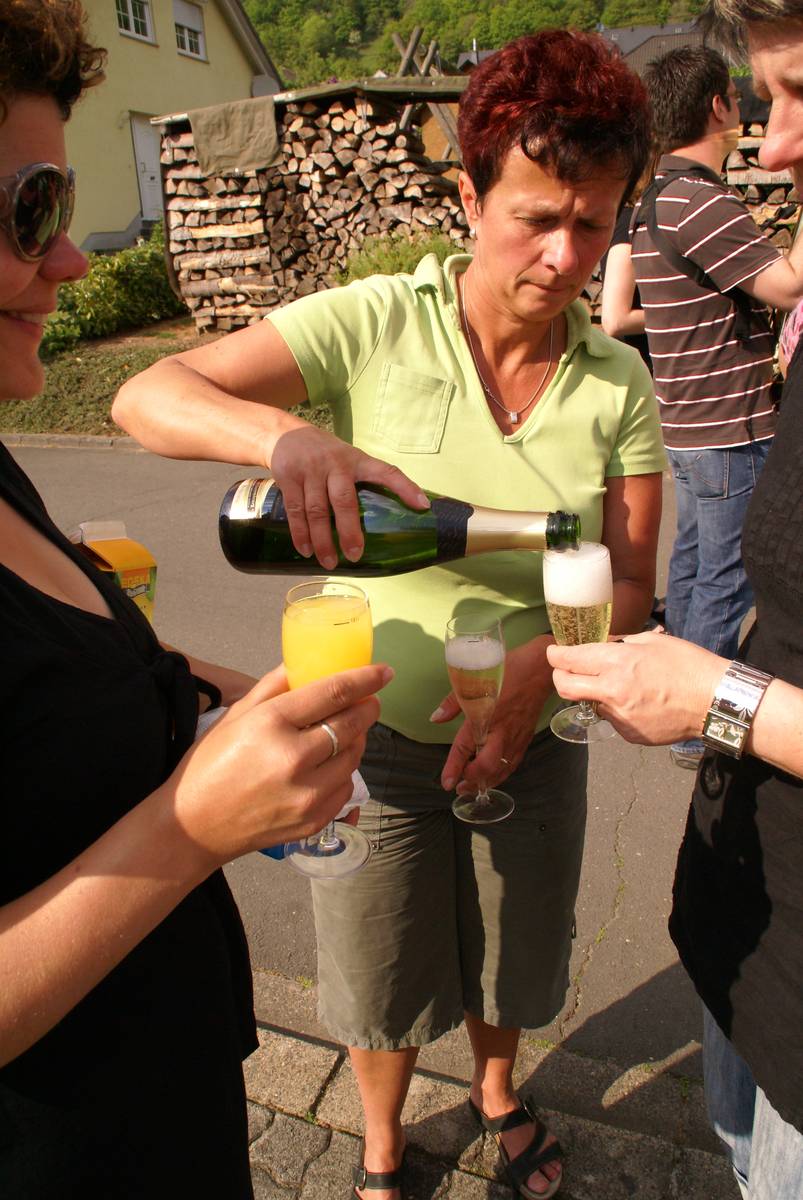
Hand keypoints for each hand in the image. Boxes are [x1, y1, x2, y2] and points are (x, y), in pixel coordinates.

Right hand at [168, 662, 391, 861]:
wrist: (193, 827)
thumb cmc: (208, 766)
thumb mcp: (235, 716)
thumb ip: (273, 686)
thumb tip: (304, 663)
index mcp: (271, 724)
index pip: (333, 693)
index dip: (365, 678)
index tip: (383, 671)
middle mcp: (293, 759)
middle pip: (352, 723)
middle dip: (368, 707)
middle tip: (370, 700)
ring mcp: (307, 794)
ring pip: (354, 756)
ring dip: (357, 739)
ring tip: (344, 732)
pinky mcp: (314, 820)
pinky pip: (346, 787)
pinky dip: (343, 772)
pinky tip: (327, 766)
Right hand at [270, 425, 428, 567]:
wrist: (284, 434)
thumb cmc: (326, 455)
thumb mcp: (349, 459)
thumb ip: (365, 481)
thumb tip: (392, 515)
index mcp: (358, 461)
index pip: (387, 471)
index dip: (405, 487)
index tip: (423, 506)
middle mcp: (336, 464)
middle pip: (344, 500)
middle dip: (350, 530)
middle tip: (355, 555)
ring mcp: (310, 470)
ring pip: (316, 510)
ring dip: (322, 539)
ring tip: (329, 562)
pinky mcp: (288, 476)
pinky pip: (295, 510)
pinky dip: (300, 533)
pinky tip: (306, 550)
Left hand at [432, 637, 554, 791]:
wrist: (541, 670)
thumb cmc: (508, 670)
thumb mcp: (475, 680)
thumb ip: (453, 702)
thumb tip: (436, 718)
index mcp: (485, 716)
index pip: (465, 747)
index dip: (454, 767)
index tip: (446, 782)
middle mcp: (501, 731)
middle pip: (486, 766)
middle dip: (472, 780)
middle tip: (460, 787)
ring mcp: (516, 737)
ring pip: (502, 769)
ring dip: (487, 781)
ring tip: (473, 787)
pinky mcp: (526, 738)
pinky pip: (514, 763)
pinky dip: (503, 774)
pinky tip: (495, 775)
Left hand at [547, 632, 724, 745]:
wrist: (715, 702)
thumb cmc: (689, 665)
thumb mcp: (653, 641)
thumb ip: (620, 644)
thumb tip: (601, 646)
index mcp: (616, 663)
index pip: (568, 660)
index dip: (555, 654)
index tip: (554, 651)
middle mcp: (612, 692)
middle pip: (564, 687)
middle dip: (559, 676)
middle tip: (567, 670)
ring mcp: (620, 717)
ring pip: (591, 703)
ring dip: (596, 693)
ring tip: (623, 685)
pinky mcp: (630, 734)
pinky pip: (613, 719)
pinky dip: (618, 709)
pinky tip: (641, 702)